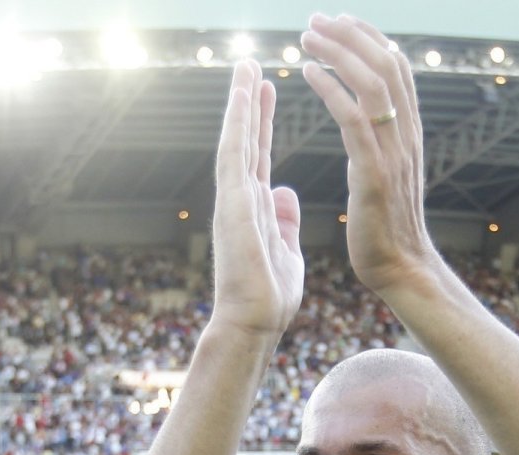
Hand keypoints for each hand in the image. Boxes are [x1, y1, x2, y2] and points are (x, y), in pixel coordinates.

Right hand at [208, 60, 304, 336]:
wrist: (254, 324)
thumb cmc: (269, 298)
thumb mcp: (286, 251)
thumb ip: (284, 220)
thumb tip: (284, 193)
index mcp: (255, 208)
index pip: (260, 156)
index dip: (264, 125)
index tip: (267, 94)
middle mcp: (240, 198)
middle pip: (246, 140)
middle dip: (250, 103)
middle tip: (252, 65)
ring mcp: (233, 199)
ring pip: (236, 139)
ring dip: (240, 102)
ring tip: (245, 65)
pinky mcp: (233, 203)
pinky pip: (235, 153)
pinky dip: (238, 122)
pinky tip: (242, 95)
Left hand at [300, 15, 437, 295]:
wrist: (401, 270)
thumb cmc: (387, 229)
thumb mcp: (388, 175)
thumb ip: (380, 145)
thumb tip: (366, 124)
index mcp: (408, 134)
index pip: (396, 69)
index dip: (370, 38)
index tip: (341, 22)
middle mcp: (405, 136)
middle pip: (386, 65)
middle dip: (350, 35)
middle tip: (316, 20)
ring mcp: (392, 154)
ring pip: (371, 83)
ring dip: (337, 53)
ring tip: (307, 38)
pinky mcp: (373, 174)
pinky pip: (352, 119)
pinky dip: (330, 88)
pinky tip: (306, 72)